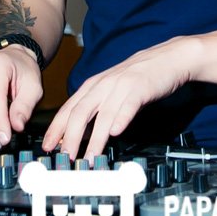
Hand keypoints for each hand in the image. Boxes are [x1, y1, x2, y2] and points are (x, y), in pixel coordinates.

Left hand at [42, 36, 197, 160]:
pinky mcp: (140, 88)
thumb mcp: (111, 90)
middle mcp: (104, 85)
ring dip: (95, 139)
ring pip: (102, 114)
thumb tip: (78, 134)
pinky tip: (116, 133)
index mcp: (93, 85)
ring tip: (89, 157)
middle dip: (70, 137)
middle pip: (80, 112)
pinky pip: (128, 105)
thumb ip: (96, 109)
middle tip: (65, 157)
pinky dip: (120, 119)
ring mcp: (121, 86)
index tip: (48, 146)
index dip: (56, 129)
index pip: (68, 109)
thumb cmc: (139, 77)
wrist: (168, 58)